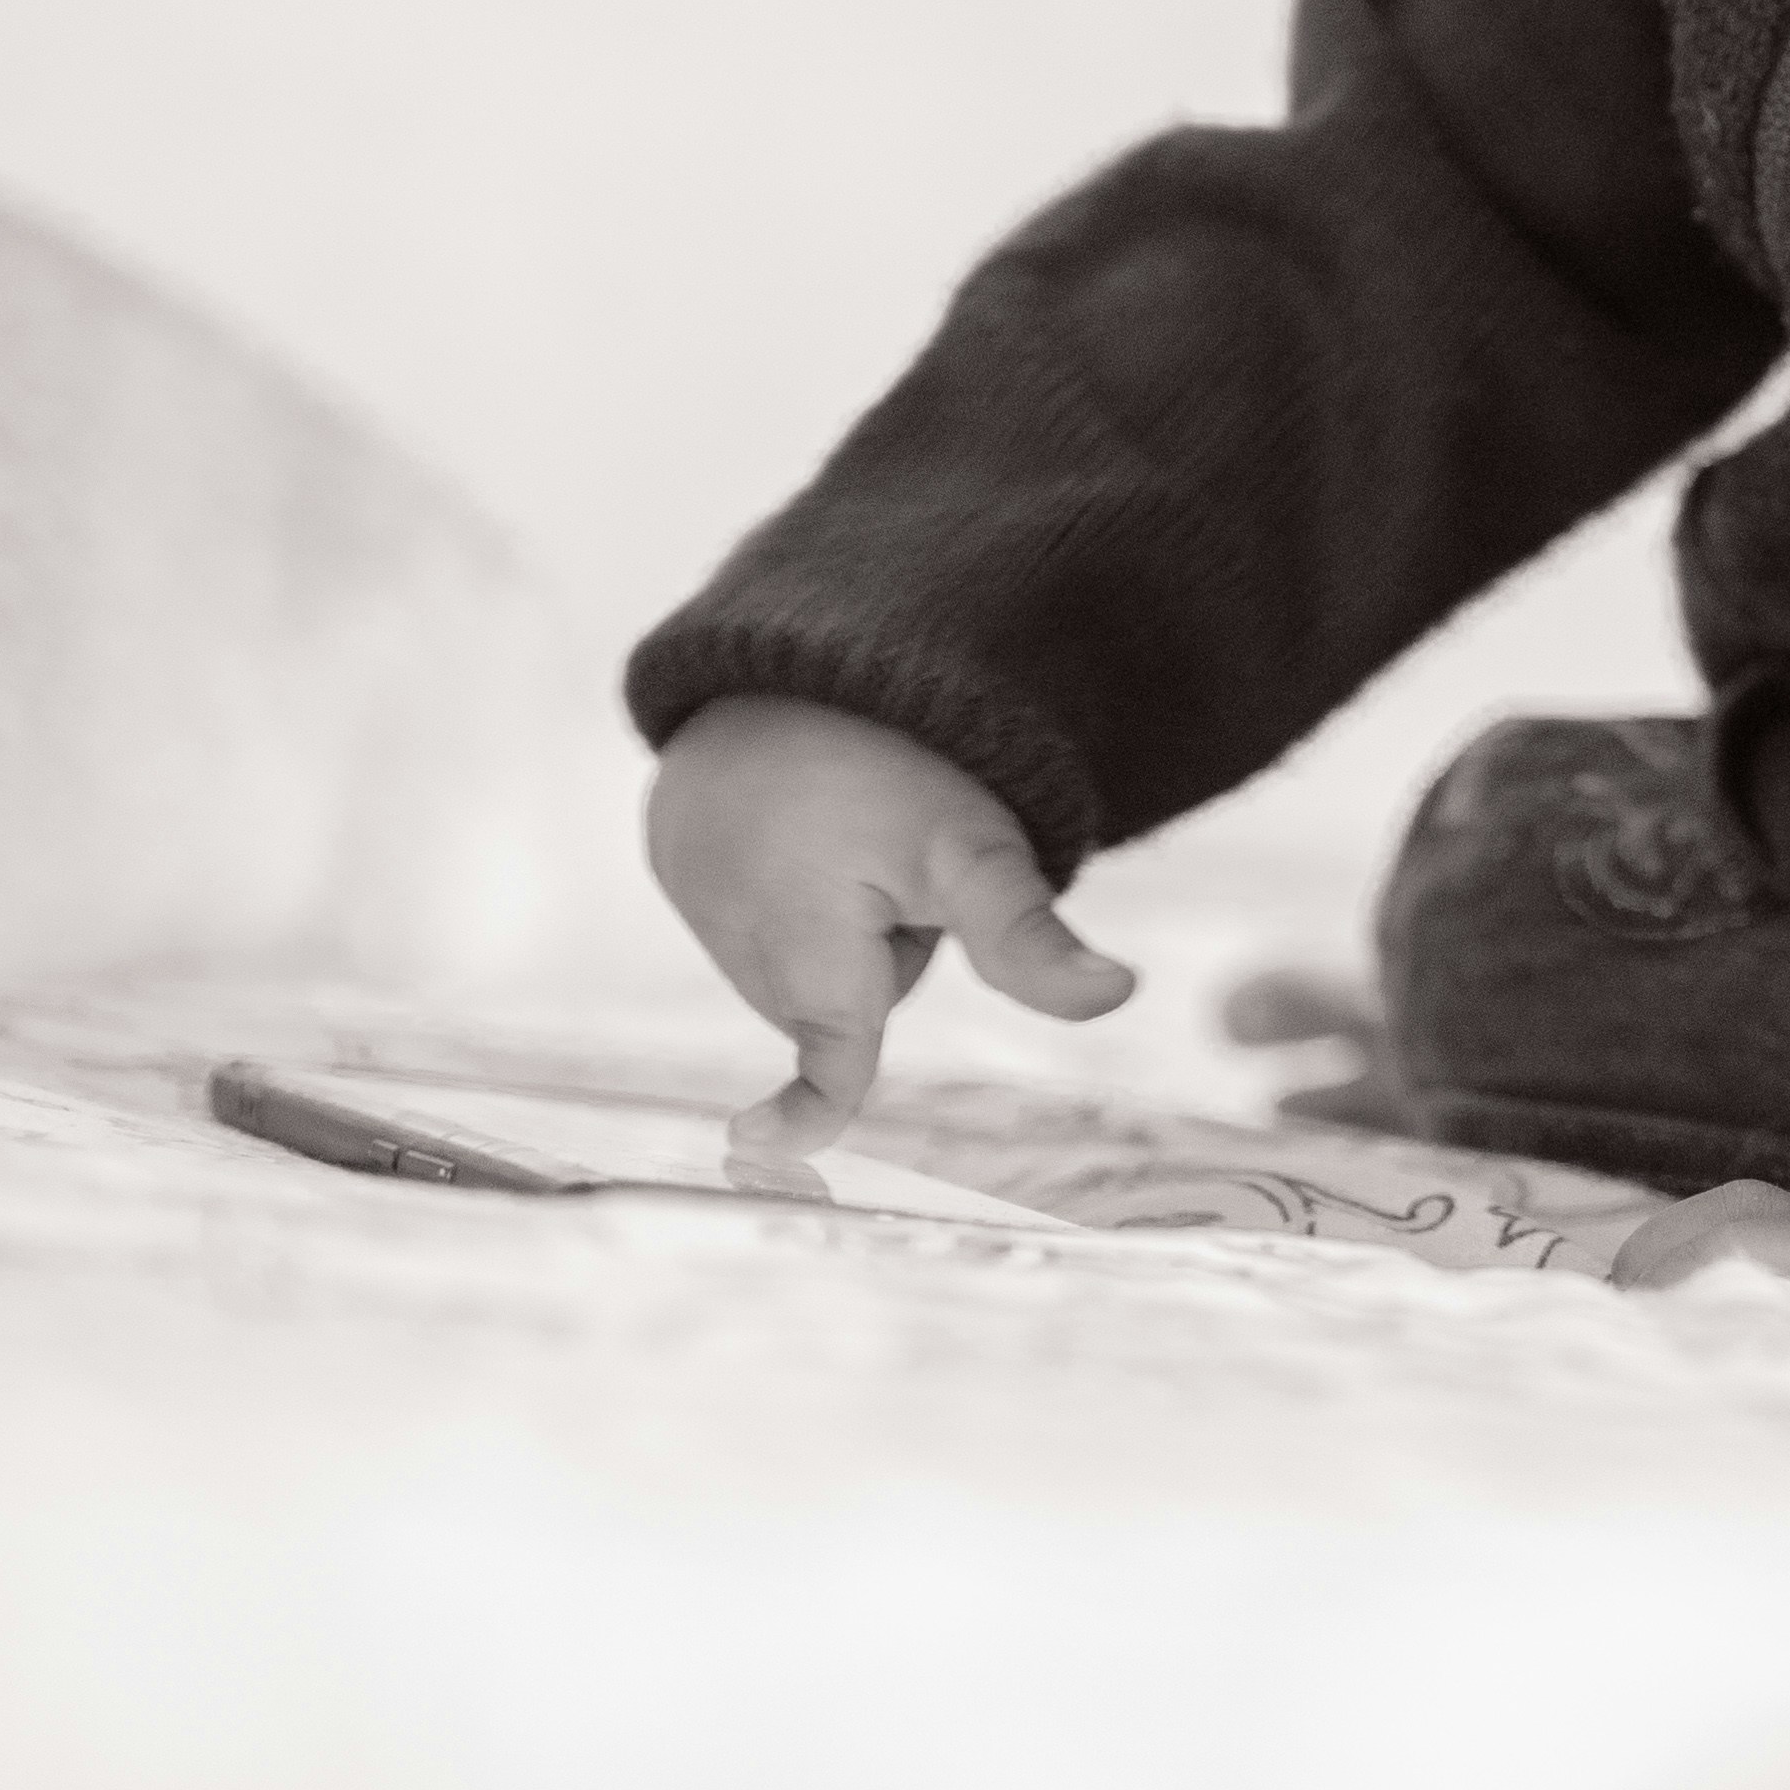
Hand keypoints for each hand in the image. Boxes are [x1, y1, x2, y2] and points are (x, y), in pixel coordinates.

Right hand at [644, 695, 1133, 1160]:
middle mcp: (730, 938)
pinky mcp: (670, 849)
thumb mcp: (975, 850)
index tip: (760, 1145)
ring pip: (792, 960)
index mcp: (804, 957)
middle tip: (887, 863)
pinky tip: (791, 812)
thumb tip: (1119, 995)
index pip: (827, 1061)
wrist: (802, 643)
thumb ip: (1028, 938)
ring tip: (840, 824)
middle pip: (835, 1003)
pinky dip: (773, 879)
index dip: (812, 1110)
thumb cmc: (898, 755)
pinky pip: (740, 907)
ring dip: (825, 918)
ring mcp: (687, 890)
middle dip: (872, 955)